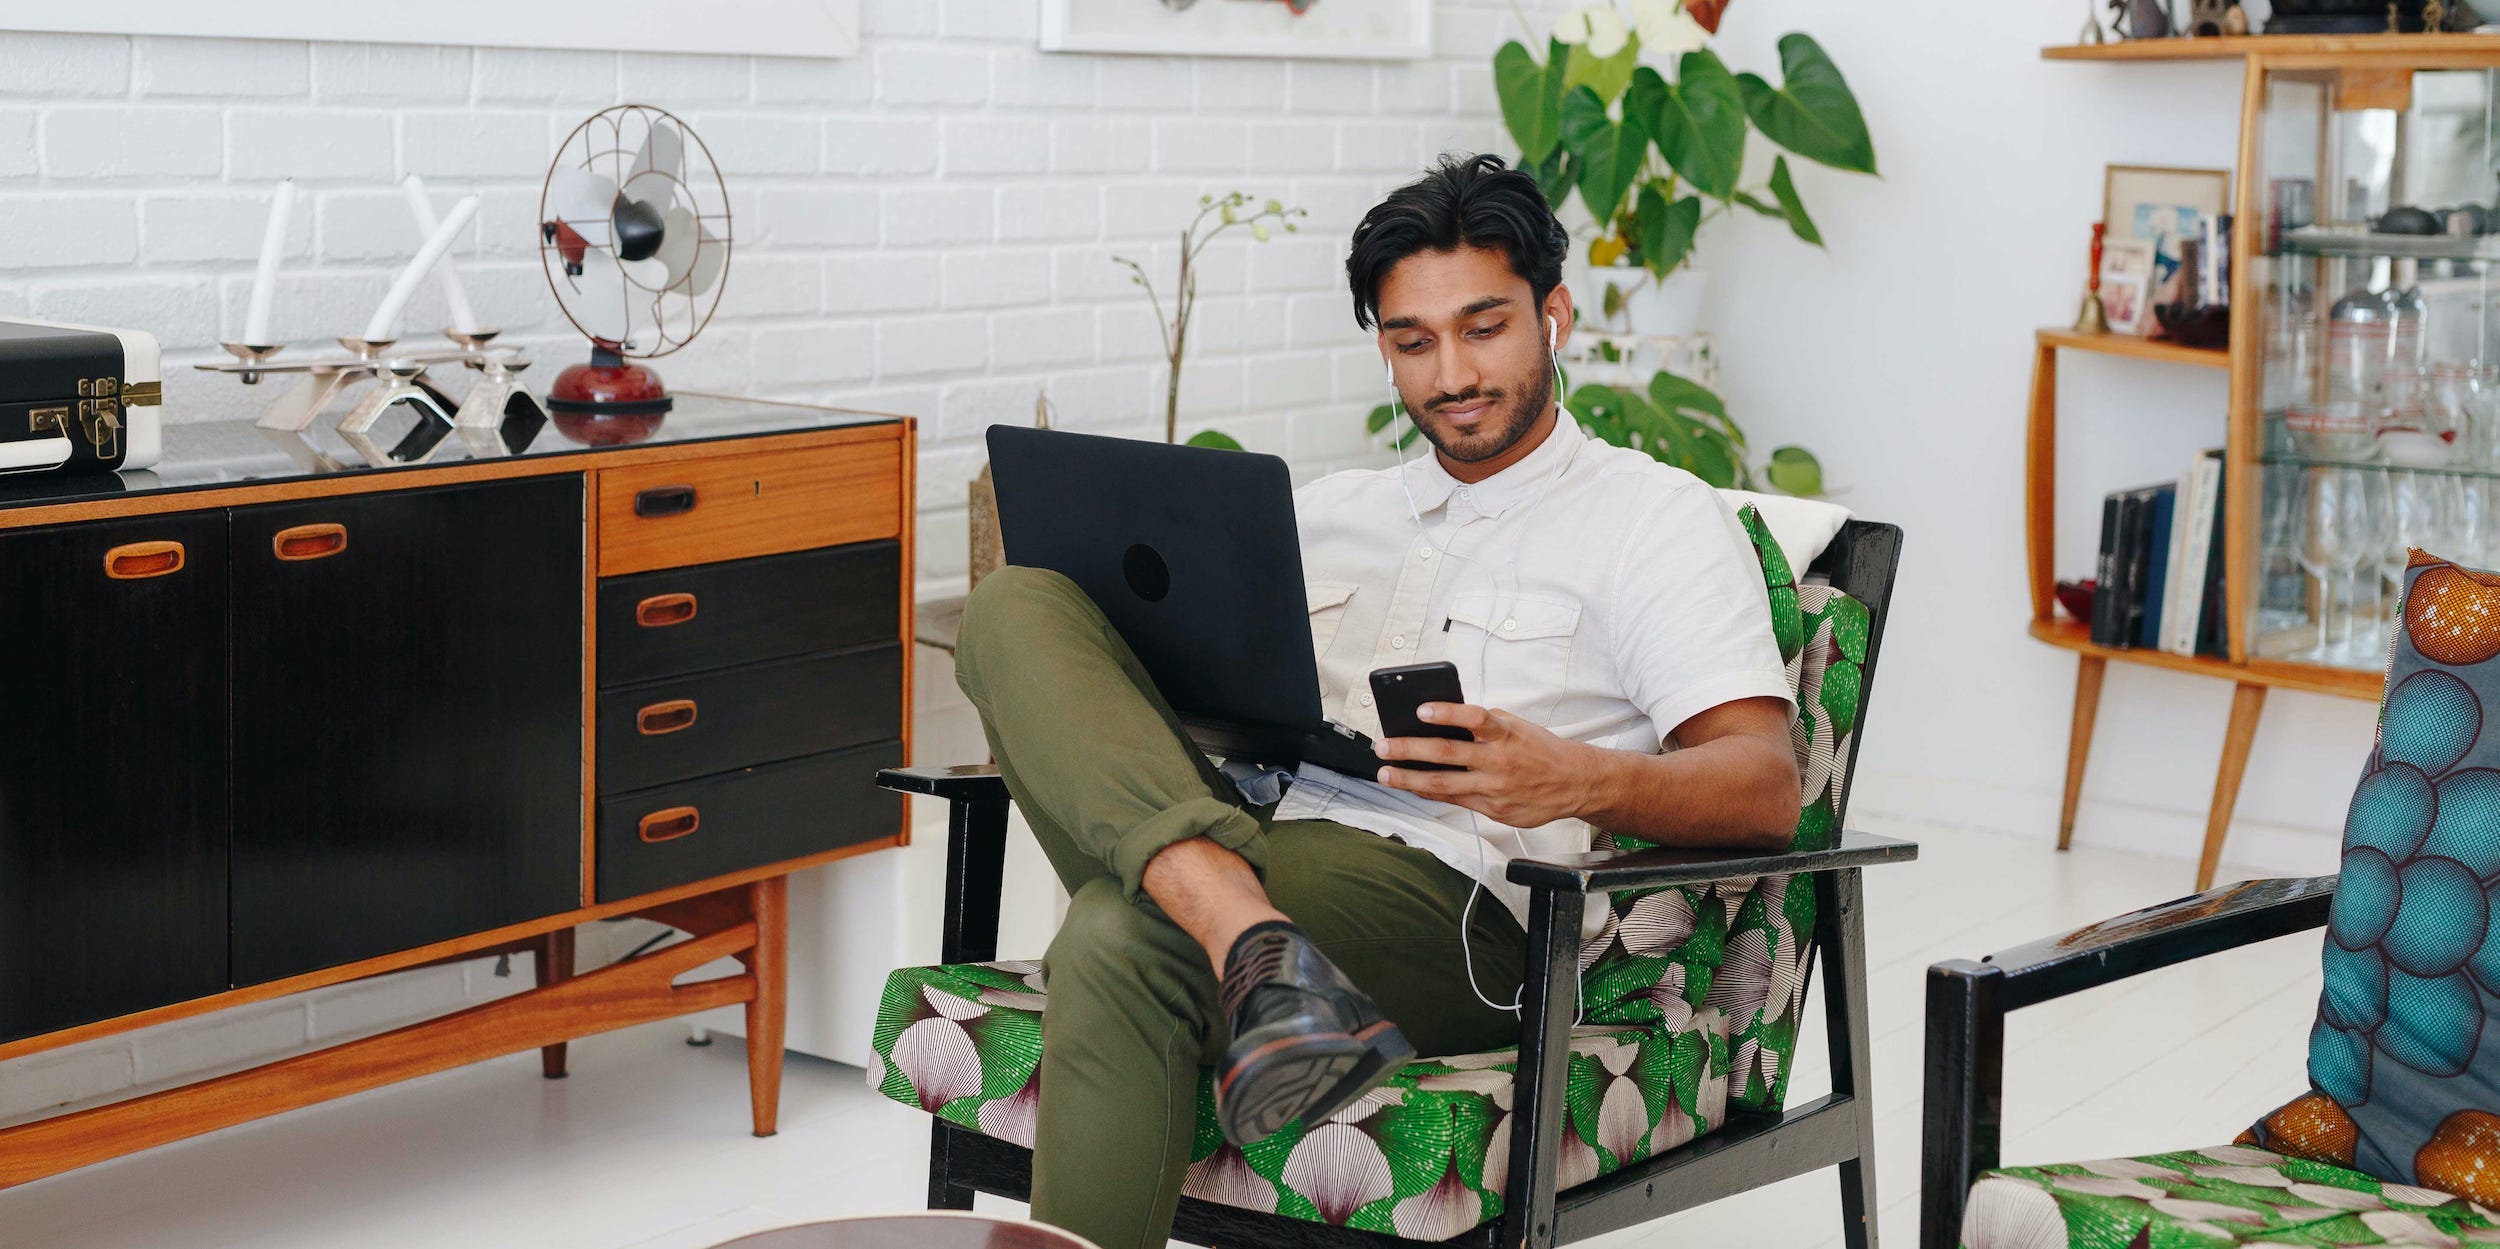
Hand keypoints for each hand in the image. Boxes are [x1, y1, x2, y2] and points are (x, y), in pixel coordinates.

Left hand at [1374, 702, 1596, 827]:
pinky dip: (1432, 793)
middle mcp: (1499, 761)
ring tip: (1386, 774)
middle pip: (1447, 754)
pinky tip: (1413, 787)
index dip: (1446, 713)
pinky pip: (1455, 799)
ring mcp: (1495, 788)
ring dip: (1409, 779)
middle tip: (1384, 746)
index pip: (1473, 718)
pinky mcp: (1494, 809)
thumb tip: (1446, 721)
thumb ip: (1484, 725)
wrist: (1574, 782)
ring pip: (1443, 784)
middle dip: (1409, 750)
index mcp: (1505, 734)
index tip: (1420, 709)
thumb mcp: (1516, 727)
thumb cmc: (1540, 751)